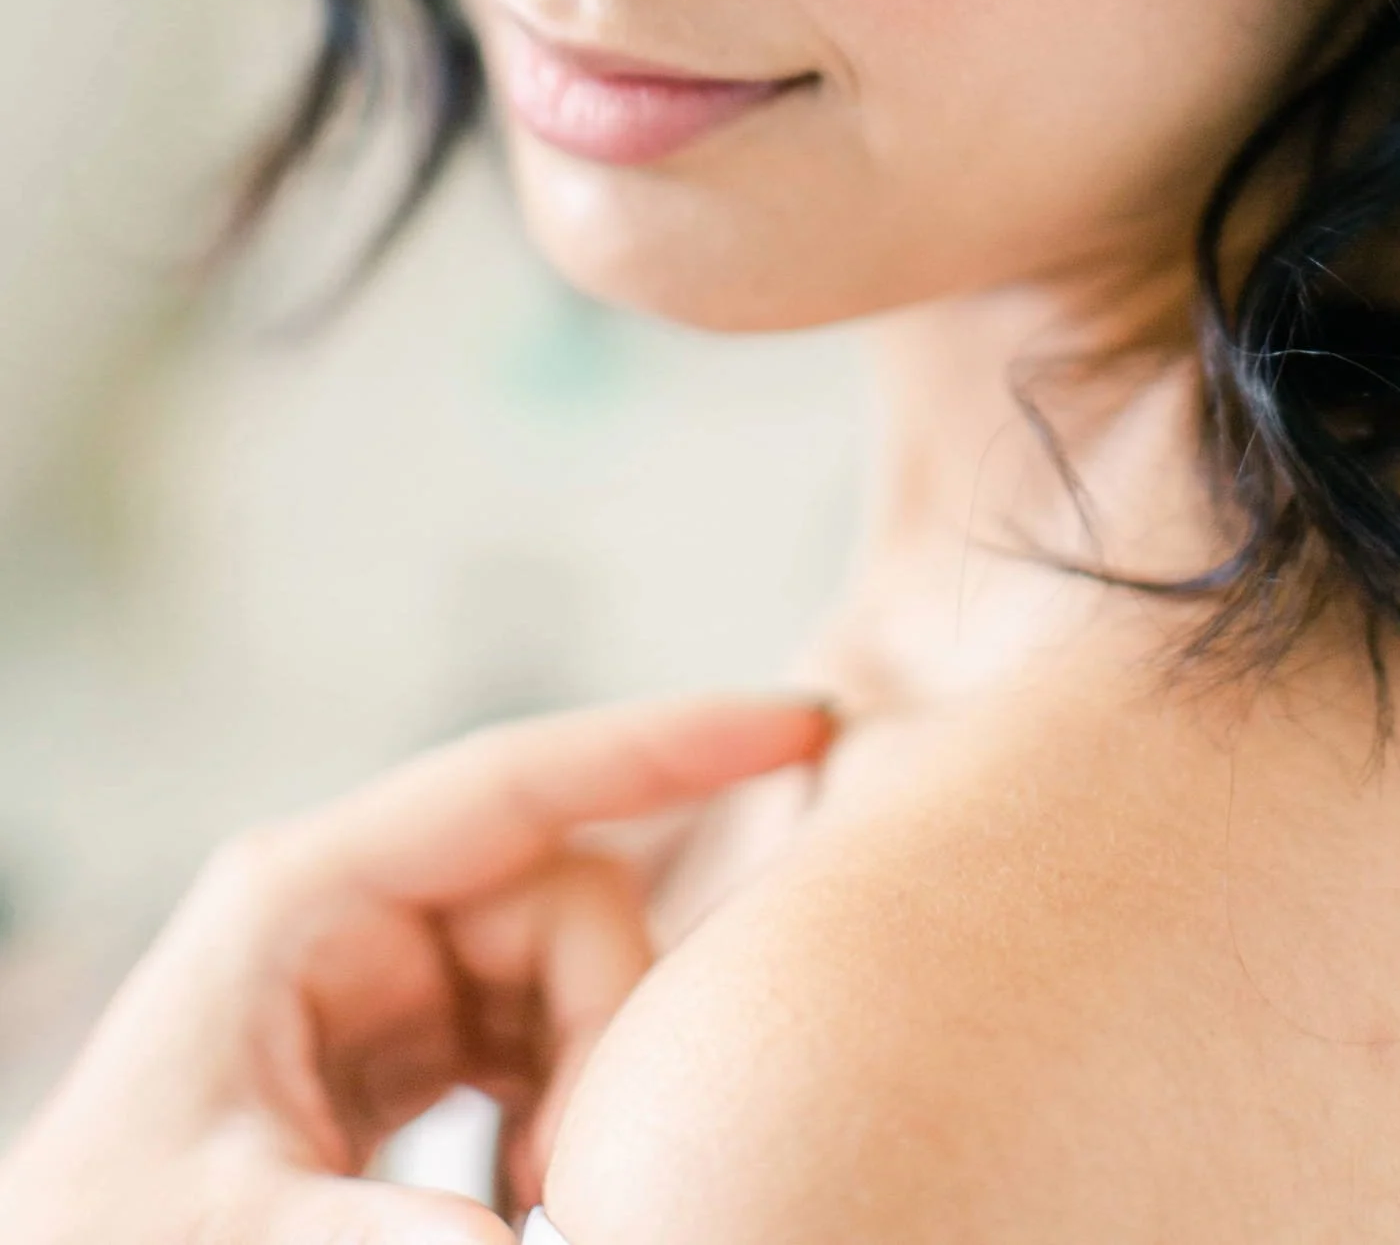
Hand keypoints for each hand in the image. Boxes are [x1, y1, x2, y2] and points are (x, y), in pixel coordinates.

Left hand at [0, 696, 831, 1243]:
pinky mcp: (408, 1050)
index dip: (663, 742)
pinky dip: (561, 1119)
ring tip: (534, 1205)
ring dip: (586, 1085)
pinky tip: (520, 1199)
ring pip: (568, 978)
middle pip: (563, 899)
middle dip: (604, 1026)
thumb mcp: (221, 1235)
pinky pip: (539, 1045)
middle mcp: (357, 918)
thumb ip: (384, 1239)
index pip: (518, 782)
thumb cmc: (94, 1243)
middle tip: (569, 1187)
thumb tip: (551, 1237)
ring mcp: (388, 981)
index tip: (793, 720)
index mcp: (304, 899)